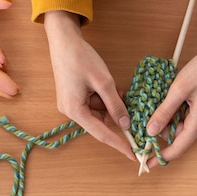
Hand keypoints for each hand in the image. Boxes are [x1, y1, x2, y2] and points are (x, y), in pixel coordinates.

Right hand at [43, 11, 135, 160]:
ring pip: (99, 112)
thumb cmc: (81, 58)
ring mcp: (72, 105)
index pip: (102, 134)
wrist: (63, 40)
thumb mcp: (103, 82)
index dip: (119, 144)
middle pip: (100, 123)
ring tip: (116, 89)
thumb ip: (115, 105)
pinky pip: (94, 104)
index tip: (133, 155)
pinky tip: (109, 87)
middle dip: (116, 115)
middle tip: (129, 105)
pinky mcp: (74, 98)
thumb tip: (126, 124)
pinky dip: (105, 98)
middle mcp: (71, 112)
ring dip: (111, 104)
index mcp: (75, 111)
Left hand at [145, 12, 196, 169]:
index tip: (145, 164)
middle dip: (159, 136)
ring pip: (179, 127)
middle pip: (177, 138)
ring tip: (153, 109)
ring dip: (165, 122)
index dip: (160, 158)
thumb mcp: (178, 90)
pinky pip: (183, 118)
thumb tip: (151, 131)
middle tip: (142, 130)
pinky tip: (164, 104)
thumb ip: (164, 112)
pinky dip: (172, 114)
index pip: (177, 149)